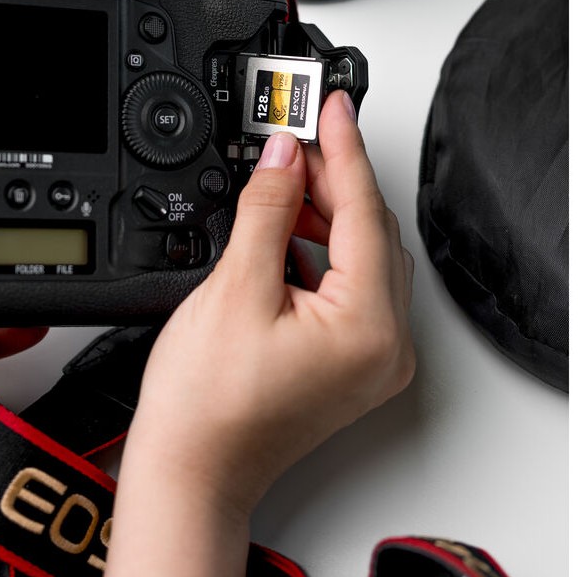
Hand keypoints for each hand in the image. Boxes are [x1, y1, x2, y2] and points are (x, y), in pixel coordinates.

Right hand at [99, 91, 414, 576]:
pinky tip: (284, 231)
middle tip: (292, 135)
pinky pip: (349, 289)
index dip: (343, 149)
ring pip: (360, 260)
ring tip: (278, 181)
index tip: (329, 103)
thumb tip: (283, 158)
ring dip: (323, 216)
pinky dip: (319, 254)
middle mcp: (385, 347)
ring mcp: (371, 360)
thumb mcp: (234, 290)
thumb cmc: (206, 408)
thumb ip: (266, 213)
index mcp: (368, 327)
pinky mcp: (350, 366)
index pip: (363, 212)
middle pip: (369, 234)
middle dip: (330, 180)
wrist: (192, 473)